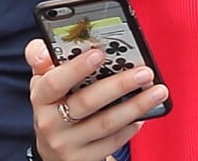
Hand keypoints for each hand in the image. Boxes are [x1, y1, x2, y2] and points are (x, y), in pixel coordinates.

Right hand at [25, 39, 167, 160]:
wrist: (54, 149)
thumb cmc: (54, 104)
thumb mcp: (42, 80)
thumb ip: (42, 58)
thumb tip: (44, 48)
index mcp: (40, 97)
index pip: (54, 82)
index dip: (76, 68)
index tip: (99, 53)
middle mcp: (50, 123)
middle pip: (86, 102)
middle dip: (119, 85)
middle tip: (144, 72)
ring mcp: (68, 144)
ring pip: (105, 123)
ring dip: (134, 106)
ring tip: (156, 91)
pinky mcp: (84, 160)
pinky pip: (112, 142)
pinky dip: (130, 128)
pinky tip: (143, 114)